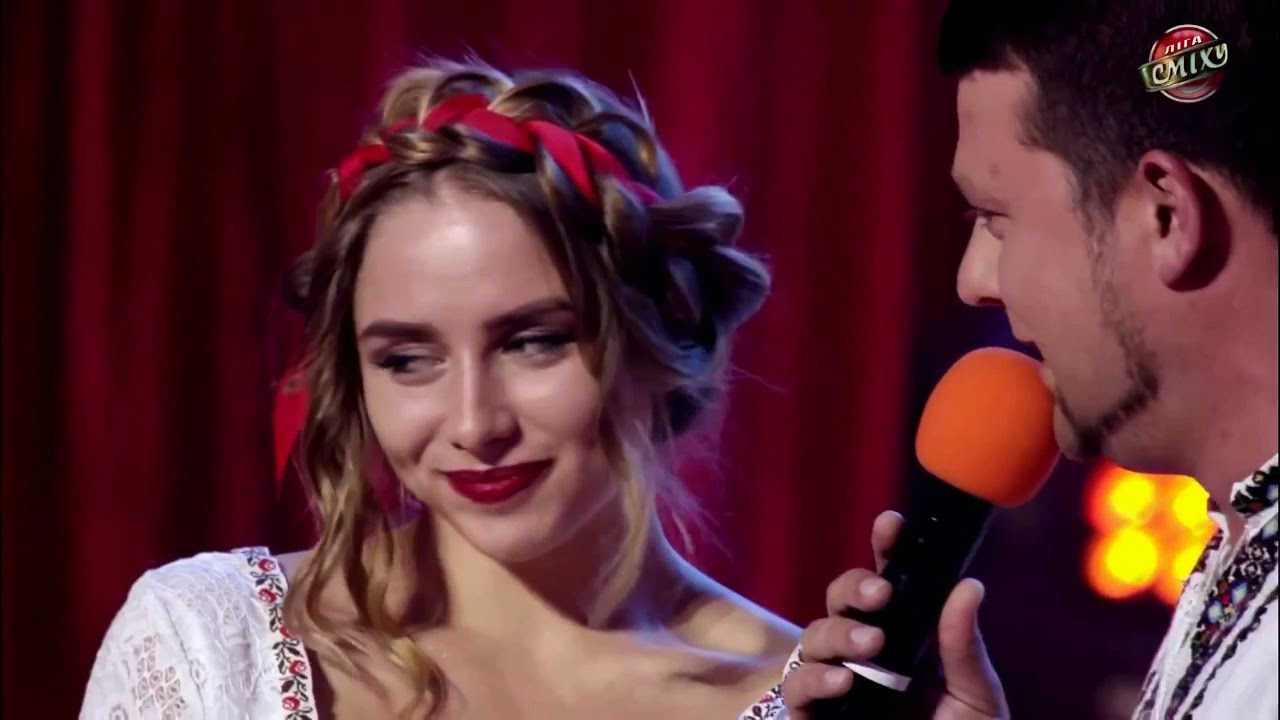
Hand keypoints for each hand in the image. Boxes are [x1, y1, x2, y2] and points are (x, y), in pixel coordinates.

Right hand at [780, 510, 1008, 718]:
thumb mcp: (975, 700)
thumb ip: (962, 648)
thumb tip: (969, 584)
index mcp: (905, 639)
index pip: (888, 583)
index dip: (885, 549)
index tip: (892, 525)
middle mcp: (865, 655)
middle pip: (838, 600)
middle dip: (854, 589)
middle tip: (883, 599)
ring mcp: (836, 685)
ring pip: (812, 636)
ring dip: (837, 634)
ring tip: (871, 649)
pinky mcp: (814, 718)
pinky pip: (795, 690)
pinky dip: (815, 680)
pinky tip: (843, 684)